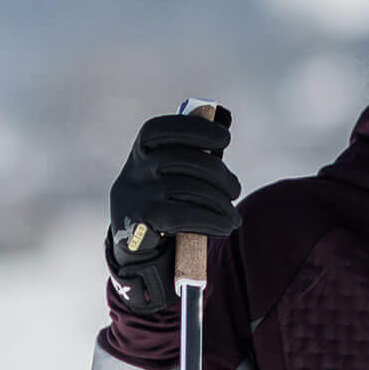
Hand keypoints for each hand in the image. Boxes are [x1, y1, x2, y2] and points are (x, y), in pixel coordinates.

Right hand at [106, 108, 238, 313]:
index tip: (224, 138)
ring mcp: (133, 198)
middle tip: (235, 189)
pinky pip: (180, 216)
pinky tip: (224, 225)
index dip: (194, 128)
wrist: (139, 252)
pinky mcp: (139, 224)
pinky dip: (210, 220)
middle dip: (217, 172)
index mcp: (140, 153)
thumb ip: (194, 151)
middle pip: (179, 159)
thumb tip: (223, 117)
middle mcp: (132, 172)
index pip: (159, 129)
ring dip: (219, 202)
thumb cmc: (167, 203)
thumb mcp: (174, 176)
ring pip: (184, 188)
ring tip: (233, 215)